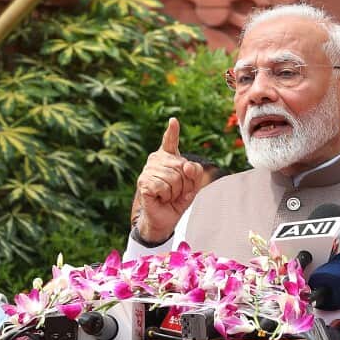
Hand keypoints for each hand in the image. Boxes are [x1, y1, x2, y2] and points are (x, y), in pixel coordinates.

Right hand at [134, 118, 202, 242]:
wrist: (166, 218)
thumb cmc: (178, 200)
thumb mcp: (193, 185)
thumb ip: (195, 172)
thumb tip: (185, 165)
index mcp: (169, 158)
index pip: (170, 141)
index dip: (172, 131)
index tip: (173, 121)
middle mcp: (156, 160)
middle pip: (182, 166)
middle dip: (185, 183)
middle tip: (177, 192)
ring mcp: (148, 170)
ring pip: (173, 177)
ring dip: (175, 191)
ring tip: (168, 195)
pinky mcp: (143, 182)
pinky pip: (163, 186)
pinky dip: (166, 196)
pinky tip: (160, 198)